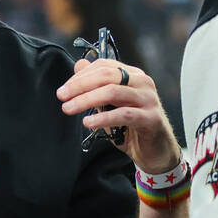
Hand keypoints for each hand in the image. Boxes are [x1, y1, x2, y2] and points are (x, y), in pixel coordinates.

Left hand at [57, 58, 179, 173]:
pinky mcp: (151, 118)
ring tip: (69, 109)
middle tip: (62, 96)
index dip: (81, 75)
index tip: (64, 89)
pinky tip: (88, 123)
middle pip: (107, 76)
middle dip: (80, 85)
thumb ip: (97, 87)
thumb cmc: (132, 127)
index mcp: (133, 75)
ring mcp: (149, 99)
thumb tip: (79, 65)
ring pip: (113, 92)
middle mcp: (143, 83)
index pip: (104, 66)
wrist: (156, 152)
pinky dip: (104, 118)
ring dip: (87, 100)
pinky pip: (124, 114)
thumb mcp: (111, 105)